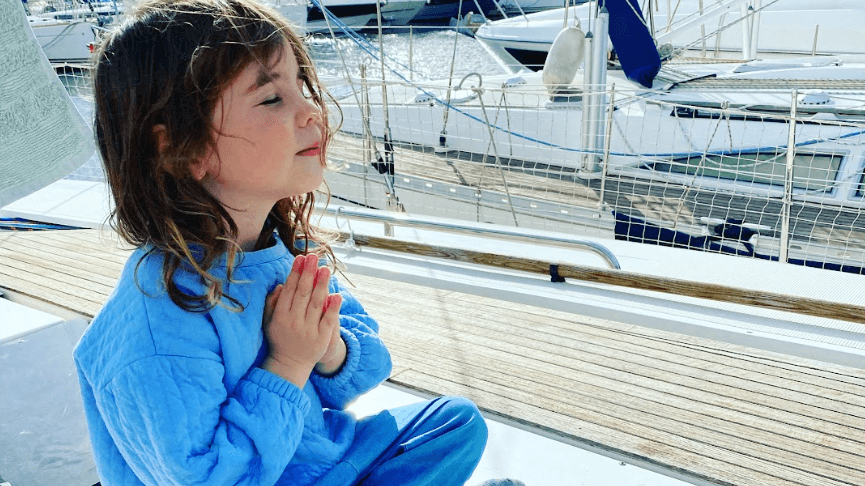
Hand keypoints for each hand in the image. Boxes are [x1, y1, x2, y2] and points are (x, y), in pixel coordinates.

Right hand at [261, 254, 341, 387]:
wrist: (289, 364)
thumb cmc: (279, 338)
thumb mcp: (269, 321)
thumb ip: (273, 303)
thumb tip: (281, 285)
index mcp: (280, 316)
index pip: (289, 290)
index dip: (295, 273)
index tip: (300, 258)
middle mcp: (293, 322)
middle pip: (302, 293)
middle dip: (308, 273)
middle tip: (314, 257)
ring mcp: (308, 330)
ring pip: (316, 304)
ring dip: (321, 285)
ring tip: (326, 269)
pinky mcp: (321, 339)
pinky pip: (328, 320)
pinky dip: (333, 308)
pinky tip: (337, 294)